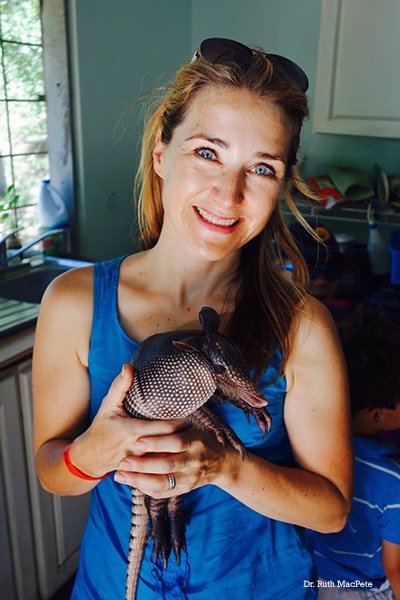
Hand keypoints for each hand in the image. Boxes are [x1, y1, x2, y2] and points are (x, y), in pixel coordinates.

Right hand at [68, 364, 186, 478]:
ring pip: (168, 454)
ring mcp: (141, 461)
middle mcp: (138, 448)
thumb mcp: (108, 405)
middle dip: (184, 432)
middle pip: (171, 442)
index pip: (165, 427)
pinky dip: (172, 455)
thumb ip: (119, 386)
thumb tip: (128, 367)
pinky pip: (161, 462)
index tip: (192, 410)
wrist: (91, 457)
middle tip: (198, 421)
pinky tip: (182, 448)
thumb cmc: (101, 428)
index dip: (181, 420)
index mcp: (132, 431)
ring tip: (193, 433)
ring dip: (180, 445)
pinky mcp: (143, 469)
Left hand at [114, 418, 228, 496]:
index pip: (176, 443)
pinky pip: (164, 492)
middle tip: (122, 461)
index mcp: (196, 441)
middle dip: (143, 465)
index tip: (137, 442)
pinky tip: (131, 482)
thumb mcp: (191, 425)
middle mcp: (194, 461)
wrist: (221, 462)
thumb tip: (147, 409)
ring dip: (139, 480)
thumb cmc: (199, 437)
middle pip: (168, 465)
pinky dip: (146, 488)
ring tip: (119, 475)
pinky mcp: (185, 489)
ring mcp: (190, 478)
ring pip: (163, 483)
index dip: (157, 443)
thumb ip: (173, 423)